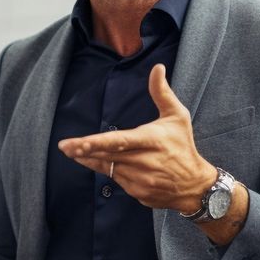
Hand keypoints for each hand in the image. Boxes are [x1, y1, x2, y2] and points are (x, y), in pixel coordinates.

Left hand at [57, 64, 214, 213]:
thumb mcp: (177, 116)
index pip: (120, 141)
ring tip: (75, 152)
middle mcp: (144, 161)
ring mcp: (140, 179)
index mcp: (152, 140)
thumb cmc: (183, 146)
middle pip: (108, 155)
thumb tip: (157, 68)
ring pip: (108, 168)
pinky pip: (115, 179)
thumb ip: (162, 93)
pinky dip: (108, 170)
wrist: (194, 186)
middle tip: (65, 147)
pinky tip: (101, 162)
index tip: (78, 143)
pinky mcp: (137, 192)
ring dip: (92, 159)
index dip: (97, 143)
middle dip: (84, 151)